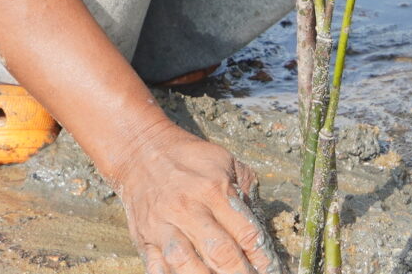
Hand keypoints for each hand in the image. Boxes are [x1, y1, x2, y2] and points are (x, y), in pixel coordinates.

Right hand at [104, 119, 277, 273]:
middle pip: (220, 252)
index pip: (246, 232)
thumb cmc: (189, 159)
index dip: (262, 257)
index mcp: (213, 189)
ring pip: (185, 263)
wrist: (140, 150)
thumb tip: (261, 224)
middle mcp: (188, 208)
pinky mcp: (144, 239)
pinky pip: (155, 267)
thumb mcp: (224, 161)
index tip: (270, 269)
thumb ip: (245, 191)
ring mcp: (163, 226)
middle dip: (240, 273)